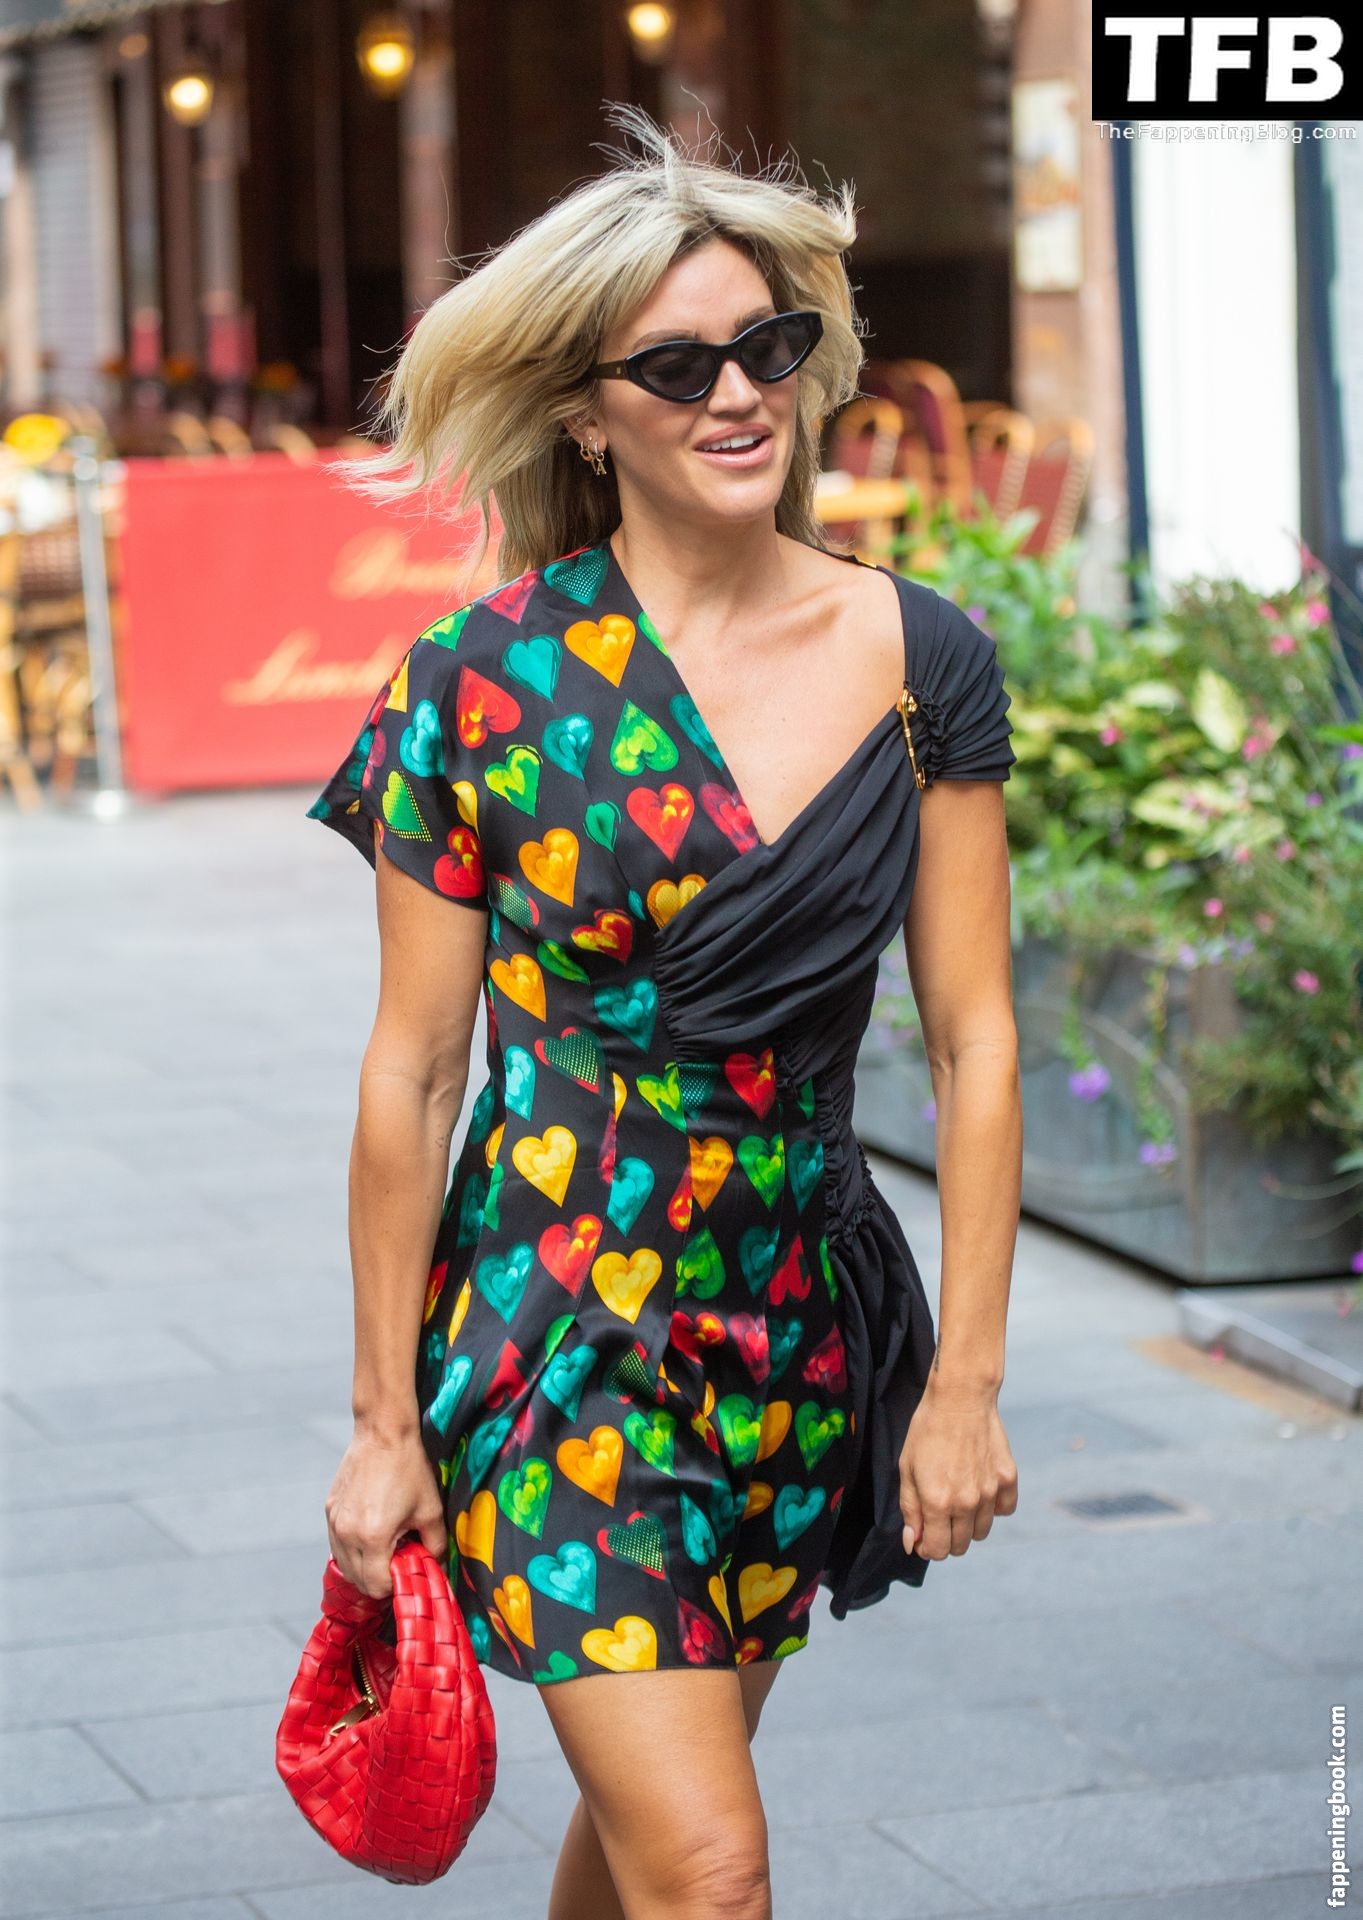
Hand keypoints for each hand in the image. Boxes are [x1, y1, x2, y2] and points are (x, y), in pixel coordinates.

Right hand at [325, 1424, 448, 1598]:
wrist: (383, 1433)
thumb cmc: (408, 1468)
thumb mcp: (431, 1510)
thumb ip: (434, 1546)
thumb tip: (433, 1566)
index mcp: (373, 1537)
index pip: (376, 1586)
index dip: (395, 1585)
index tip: (407, 1570)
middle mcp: (347, 1534)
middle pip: (358, 1581)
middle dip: (380, 1578)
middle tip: (400, 1558)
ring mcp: (335, 1522)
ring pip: (345, 1565)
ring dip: (365, 1565)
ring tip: (386, 1544)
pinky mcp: (329, 1511)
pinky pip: (338, 1545)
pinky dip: (353, 1549)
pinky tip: (371, 1531)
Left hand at [897, 1375, 1017, 1560]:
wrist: (960, 1399)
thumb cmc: (927, 1431)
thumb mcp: (907, 1469)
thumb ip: (910, 1509)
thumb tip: (913, 1543)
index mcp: (937, 1502)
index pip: (937, 1550)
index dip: (927, 1548)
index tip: (923, 1536)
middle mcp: (967, 1503)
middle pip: (960, 1546)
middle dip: (946, 1539)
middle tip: (939, 1518)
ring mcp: (990, 1492)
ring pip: (981, 1532)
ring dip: (968, 1525)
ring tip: (958, 1500)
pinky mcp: (1008, 1479)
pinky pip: (1004, 1511)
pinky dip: (993, 1508)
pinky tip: (981, 1490)